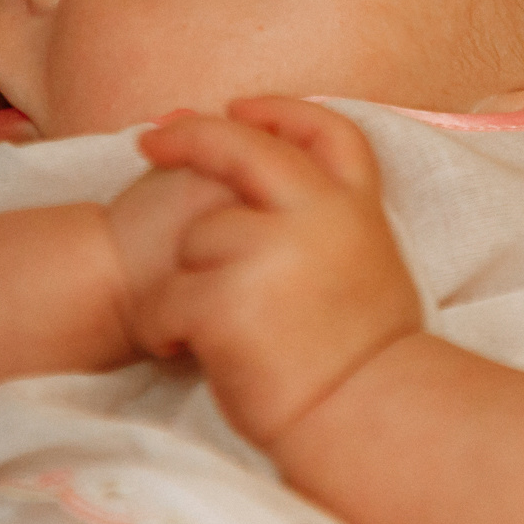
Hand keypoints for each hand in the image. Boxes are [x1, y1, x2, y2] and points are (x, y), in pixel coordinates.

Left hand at [112, 99, 419, 443]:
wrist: (367, 417)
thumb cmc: (366, 358)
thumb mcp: (371, 266)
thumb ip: (330, 224)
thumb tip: (275, 202)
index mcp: (356, 207)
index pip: (325, 132)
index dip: (279, 112)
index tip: (240, 107)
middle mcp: (317, 215)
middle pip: (245, 149)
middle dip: (194, 137)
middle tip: (153, 141)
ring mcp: (271, 253)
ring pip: (200, 237)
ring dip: (188, 279)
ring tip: (208, 326)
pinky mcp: (228, 299)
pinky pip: (171, 296)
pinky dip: (165, 325)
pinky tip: (186, 349)